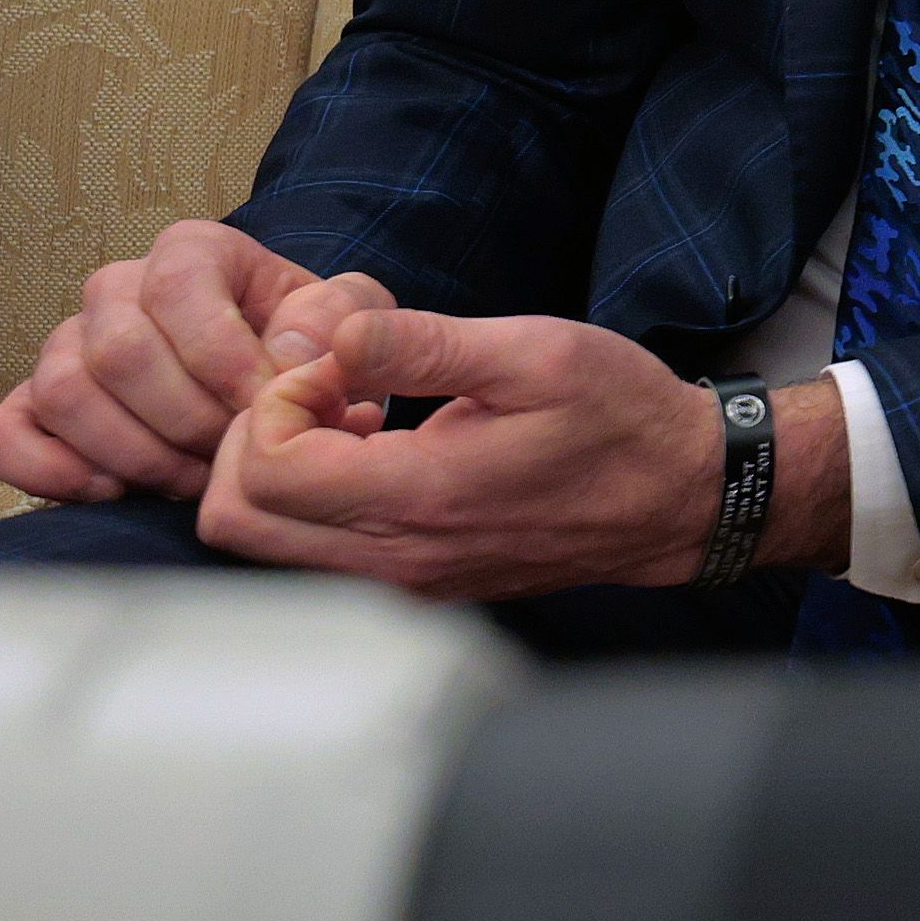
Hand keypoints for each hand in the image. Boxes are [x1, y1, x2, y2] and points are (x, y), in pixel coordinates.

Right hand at [0, 223, 377, 505]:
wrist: (271, 390)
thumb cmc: (307, 350)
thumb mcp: (350, 318)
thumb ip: (337, 318)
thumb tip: (286, 353)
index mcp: (190, 253)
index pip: (178, 291)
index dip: (222, 360)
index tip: (263, 409)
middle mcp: (116, 291)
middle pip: (119, 351)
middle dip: (184, 420)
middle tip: (231, 457)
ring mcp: (64, 349)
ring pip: (63, 393)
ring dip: (134, 453)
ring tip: (193, 479)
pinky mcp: (30, 408)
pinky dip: (46, 470)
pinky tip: (112, 492)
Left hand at [200, 304, 743, 604]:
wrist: (683, 496)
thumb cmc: (621, 418)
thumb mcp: (536, 352)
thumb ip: (425, 342)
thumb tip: (334, 334)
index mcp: (419, 498)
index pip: (262, 473)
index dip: (276, 401)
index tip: (340, 365)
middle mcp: (396, 560)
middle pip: (236, 521)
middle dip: (254, 439)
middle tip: (325, 389)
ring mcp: (403, 583)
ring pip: (267, 543)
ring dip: (284, 468)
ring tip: (354, 416)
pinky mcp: (416, 586)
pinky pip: (314, 553)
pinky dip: (317, 497)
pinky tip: (380, 448)